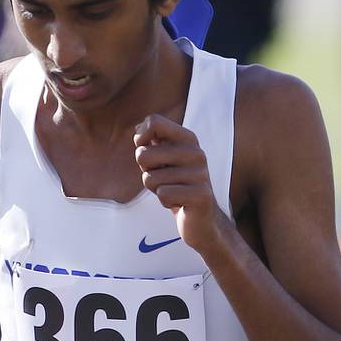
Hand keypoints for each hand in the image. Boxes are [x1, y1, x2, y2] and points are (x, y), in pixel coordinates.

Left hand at [134, 114, 225, 255]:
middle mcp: (196, 152)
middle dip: (146, 171)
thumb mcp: (162, 159)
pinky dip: (165, 202)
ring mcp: (200, 173)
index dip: (140, 138)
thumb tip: (138, 128)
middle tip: (164, 179)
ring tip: (173, 191)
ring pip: (150, 179)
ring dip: (156, 189)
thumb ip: (151, 141)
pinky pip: (163, 194)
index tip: (146, 150)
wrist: (202, 218)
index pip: (154, 122)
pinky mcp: (201, 195)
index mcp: (188, 138)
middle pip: (143, 154)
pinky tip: (179, 203)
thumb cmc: (176, 185)